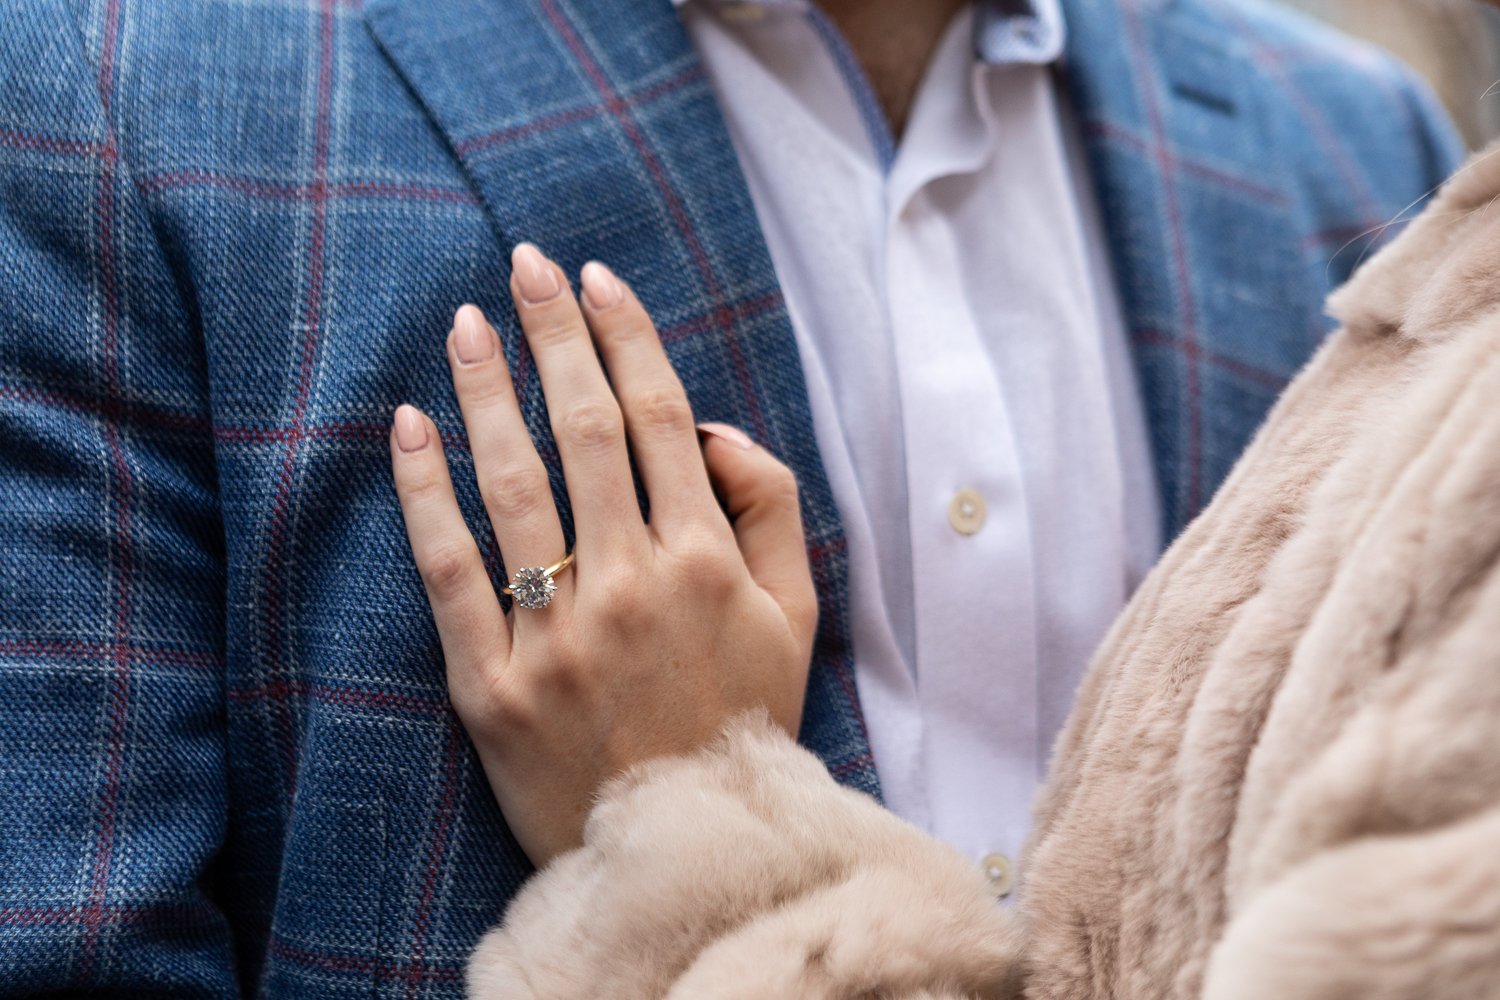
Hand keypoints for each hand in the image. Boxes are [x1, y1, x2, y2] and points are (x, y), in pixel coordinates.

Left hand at [389, 244, 816, 865]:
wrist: (685, 851)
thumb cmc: (743, 723)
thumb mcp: (798, 618)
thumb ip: (772, 510)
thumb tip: (711, 430)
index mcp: (707, 561)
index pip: (661, 417)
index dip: (627, 336)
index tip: (597, 279)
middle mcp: (631, 584)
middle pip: (584, 427)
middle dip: (554, 332)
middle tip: (525, 265)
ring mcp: (556, 634)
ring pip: (513, 480)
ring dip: (486, 388)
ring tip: (465, 323)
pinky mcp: (491, 685)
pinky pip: (448, 569)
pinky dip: (424, 490)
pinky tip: (409, 425)